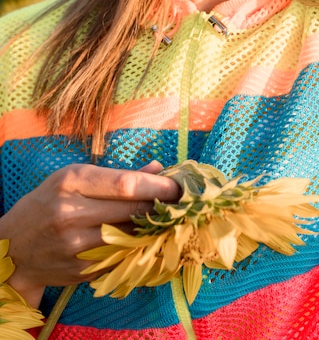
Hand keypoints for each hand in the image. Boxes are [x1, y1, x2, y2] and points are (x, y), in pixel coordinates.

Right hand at [0, 161, 179, 306]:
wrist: (14, 247)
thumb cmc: (49, 202)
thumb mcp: (75, 178)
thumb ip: (117, 175)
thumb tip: (158, 168)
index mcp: (71, 182)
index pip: (126, 184)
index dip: (158, 186)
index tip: (179, 186)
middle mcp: (71, 213)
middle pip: (132, 210)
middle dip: (162, 206)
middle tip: (182, 202)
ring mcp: (76, 245)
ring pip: (131, 235)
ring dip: (154, 227)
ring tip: (168, 218)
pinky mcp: (82, 269)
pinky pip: (122, 255)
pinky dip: (139, 246)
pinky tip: (148, 238)